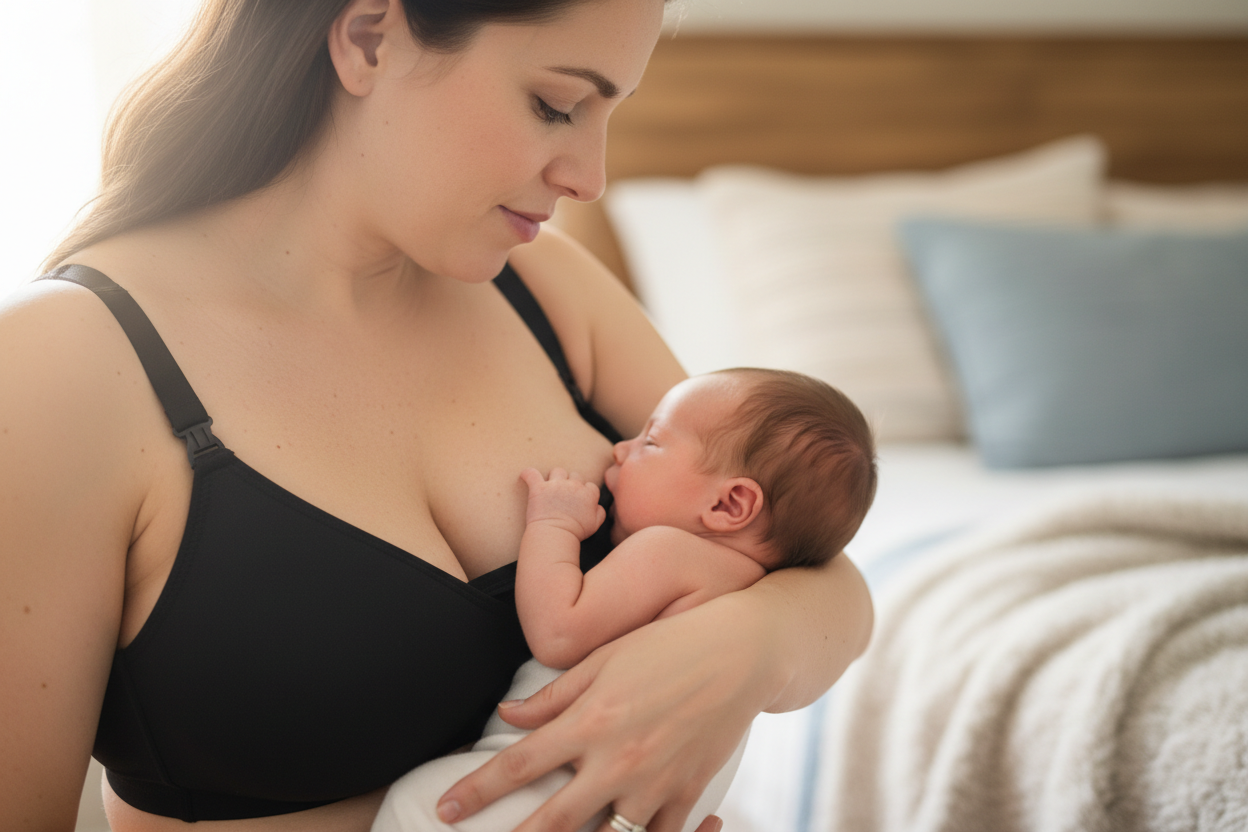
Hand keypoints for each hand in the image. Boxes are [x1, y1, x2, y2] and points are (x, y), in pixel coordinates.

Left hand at [436, 593, 779, 831]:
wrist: (742, 652)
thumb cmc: (669, 645)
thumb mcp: (604, 658)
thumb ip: (554, 695)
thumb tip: (508, 714)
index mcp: (590, 720)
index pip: (519, 765)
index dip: (477, 791)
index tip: (449, 807)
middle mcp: (618, 759)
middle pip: (552, 821)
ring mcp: (655, 784)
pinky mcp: (687, 795)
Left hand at [520, 467, 605, 540]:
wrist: (555, 535)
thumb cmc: (575, 532)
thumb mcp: (595, 525)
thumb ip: (600, 512)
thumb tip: (597, 505)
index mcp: (588, 494)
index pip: (589, 486)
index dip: (584, 492)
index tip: (578, 500)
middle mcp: (573, 485)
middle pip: (575, 476)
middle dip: (571, 483)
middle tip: (564, 496)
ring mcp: (555, 485)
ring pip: (558, 471)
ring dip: (555, 477)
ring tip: (550, 487)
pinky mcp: (539, 487)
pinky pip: (531, 473)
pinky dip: (528, 474)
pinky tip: (526, 476)